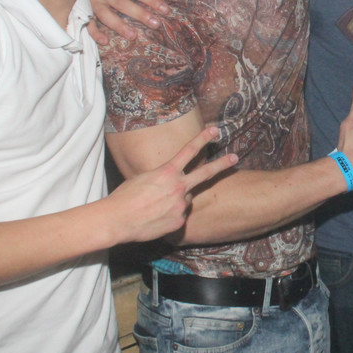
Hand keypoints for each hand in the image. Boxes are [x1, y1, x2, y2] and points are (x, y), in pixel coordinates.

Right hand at [88, 0, 168, 43]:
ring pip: (105, 15)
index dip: (150, 0)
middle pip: (122, 4)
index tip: (165, 10)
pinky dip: (95, 33)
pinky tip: (105, 41)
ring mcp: (94, 1)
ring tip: (133, 36)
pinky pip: (89, 23)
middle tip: (155, 24)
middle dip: (139, 14)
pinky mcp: (87, 10)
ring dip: (118, 26)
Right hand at [107, 126, 237, 242]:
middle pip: (205, 173)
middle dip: (222, 164)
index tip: (215, 130)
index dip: (203, 139)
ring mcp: (181, 205)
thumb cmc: (124, 197)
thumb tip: (171, 182)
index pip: (189, 151)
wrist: (117, 220)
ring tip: (155, 206)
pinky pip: (179, 216)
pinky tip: (156, 219)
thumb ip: (163, 178)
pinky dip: (170, 216)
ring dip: (176, 200)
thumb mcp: (143, 179)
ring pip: (186, 199)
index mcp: (167, 172)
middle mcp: (178, 187)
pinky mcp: (179, 222)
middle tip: (235, 158)